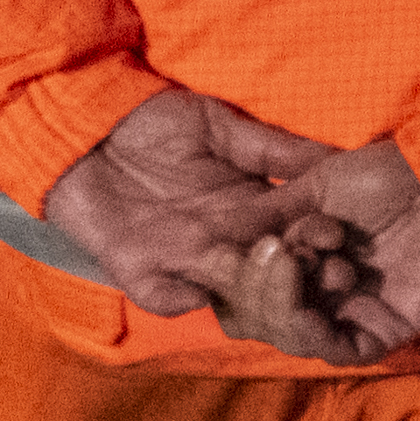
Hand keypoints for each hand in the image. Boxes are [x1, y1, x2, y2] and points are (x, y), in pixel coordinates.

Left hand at [42, 89, 335, 314]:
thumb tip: (335, 159)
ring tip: (262, 275)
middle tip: (311, 272)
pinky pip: (167, 299)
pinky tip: (199, 289)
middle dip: (296, 279)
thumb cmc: (152, 121)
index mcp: (248, 213)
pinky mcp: (137, 270)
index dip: (318, 240)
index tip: (337, 234)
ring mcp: (179, 261)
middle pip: (269, 277)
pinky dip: (183, 298)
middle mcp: (220, 244)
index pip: (294, 238)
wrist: (82, 126)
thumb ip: (274, 147)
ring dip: (249, 290)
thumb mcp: (221, 127)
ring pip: (228, 294)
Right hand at [218, 138, 419, 364]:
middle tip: (277, 244)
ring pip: (292, 335)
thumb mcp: (311, 190)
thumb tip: (206, 235)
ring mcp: (350, 317)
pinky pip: (337, 350)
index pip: (243, 289)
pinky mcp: (383, 334)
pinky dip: (314, 326)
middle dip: (257, 282)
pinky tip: (315, 288)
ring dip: (283, 297)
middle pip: (260, 318)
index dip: (231, 271)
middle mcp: (319, 296)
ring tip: (300, 255)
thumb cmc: (388, 177)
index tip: (235, 239)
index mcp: (299, 263)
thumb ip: (263, 217)